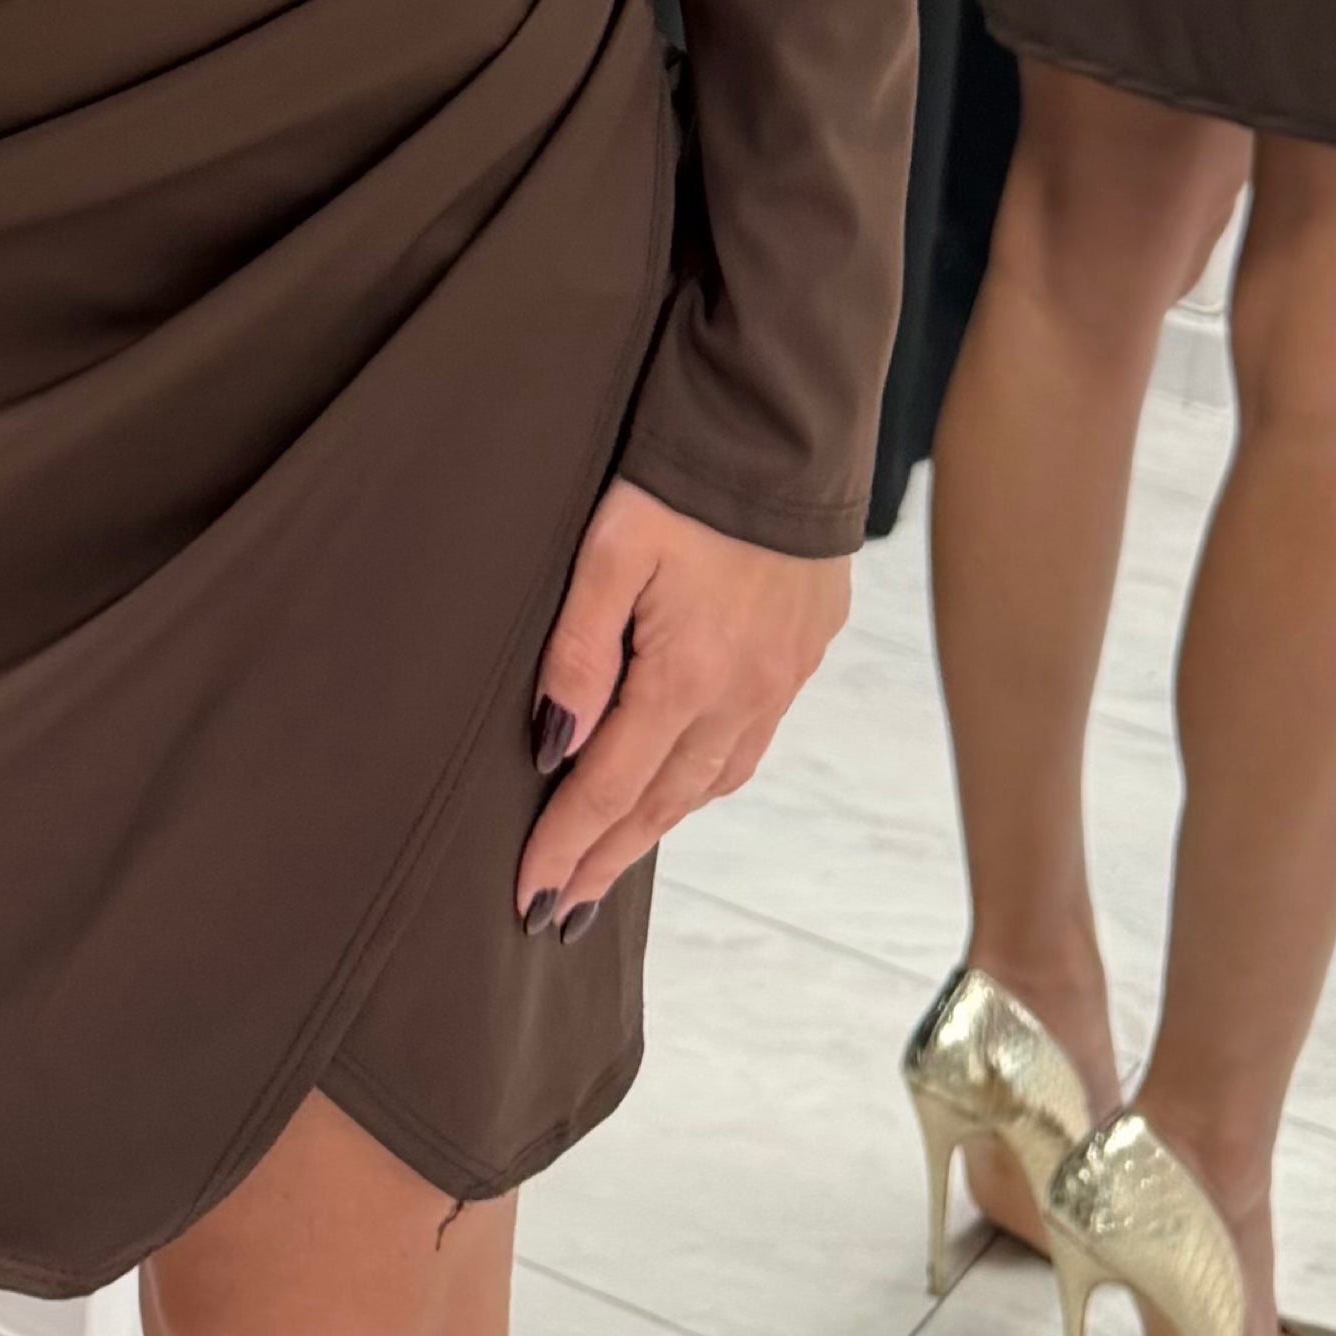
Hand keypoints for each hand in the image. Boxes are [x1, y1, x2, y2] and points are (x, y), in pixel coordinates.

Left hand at [516, 476, 849, 932]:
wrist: (791, 424)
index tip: (530, 899)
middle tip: (561, 912)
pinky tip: (684, 784)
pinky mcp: (805, 651)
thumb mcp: (609, 548)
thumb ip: (579, 649)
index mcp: (689, 677)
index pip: (610, 787)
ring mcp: (783, 678)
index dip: (565, 846)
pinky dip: (706, 780)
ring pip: (711, 781)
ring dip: (657, 827)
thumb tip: (553, 746)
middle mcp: (744, 695)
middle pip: (662, 803)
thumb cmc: (687, 474)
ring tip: (609, 861)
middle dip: (605, 861)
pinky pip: (750, 743)